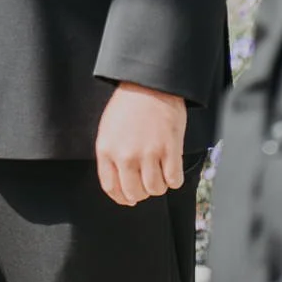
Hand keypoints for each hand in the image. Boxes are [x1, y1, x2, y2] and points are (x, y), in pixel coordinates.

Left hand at [95, 81, 186, 204]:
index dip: (123, 198)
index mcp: (106, 150)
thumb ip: (111, 156)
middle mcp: (125, 155)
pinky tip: (172, 167)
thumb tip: (121, 184)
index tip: (131, 198)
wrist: (151, 83)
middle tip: (148, 181)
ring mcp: (148, 153)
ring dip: (160, 185)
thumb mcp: (109, 129)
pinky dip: (175, 179)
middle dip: (142, 192)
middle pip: (134, 193)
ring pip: (155, 189)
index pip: (112, 188)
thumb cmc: (130, 104)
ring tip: (161, 172)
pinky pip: (174, 180)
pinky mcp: (170, 149)